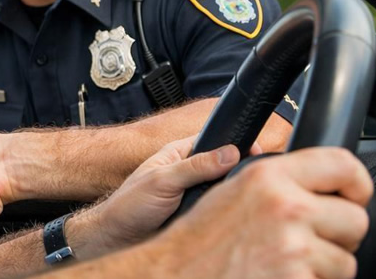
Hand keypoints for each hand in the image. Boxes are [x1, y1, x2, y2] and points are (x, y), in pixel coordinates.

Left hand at [67, 136, 246, 256]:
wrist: (118, 237)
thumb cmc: (129, 204)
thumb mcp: (163, 180)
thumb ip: (195, 166)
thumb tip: (230, 153)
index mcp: (180, 153)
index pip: (215, 139)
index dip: (237, 143)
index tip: (257, 151)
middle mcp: (190, 171)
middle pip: (224, 166)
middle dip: (238, 171)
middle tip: (255, 179)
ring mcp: (195, 193)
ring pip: (224, 189)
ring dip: (232, 195)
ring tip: (242, 199)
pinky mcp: (197, 213)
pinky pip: (219, 209)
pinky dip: (227, 212)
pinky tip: (232, 216)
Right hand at [146, 147, 371, 277]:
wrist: (175, 274)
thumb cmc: (199, 239)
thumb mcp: (234, 190)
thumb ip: (278, 182)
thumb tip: (324, 185)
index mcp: (269, 176)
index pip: (343, 165)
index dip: (358, 184)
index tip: (354, 197)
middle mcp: (285, 207)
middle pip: (355, 220)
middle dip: (339, 236)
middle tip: (311, 242)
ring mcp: (293, 249)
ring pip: (346, 262)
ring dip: (323, 269)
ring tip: (287, 265)